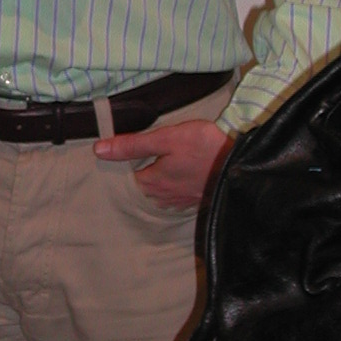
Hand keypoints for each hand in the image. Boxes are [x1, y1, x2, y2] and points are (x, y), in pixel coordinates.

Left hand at [93, 118, 231, 211]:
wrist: (241, 161)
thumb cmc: (203, 147)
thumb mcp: (165, 138)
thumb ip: (132, 145)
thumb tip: (99, 150)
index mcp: (152, 183)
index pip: (126, 179)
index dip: (122, 166)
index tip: (122, 155)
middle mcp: (164, 197)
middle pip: (143, 188)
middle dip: (139, 175)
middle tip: (139, 159)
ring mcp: (182, 201)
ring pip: (160, 193)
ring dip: (157, 183)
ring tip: (157, 167)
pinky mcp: (197, 199)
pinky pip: (177, 196)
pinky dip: (173, 187)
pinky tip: (178, 177)